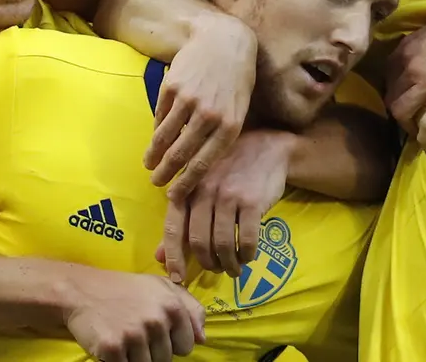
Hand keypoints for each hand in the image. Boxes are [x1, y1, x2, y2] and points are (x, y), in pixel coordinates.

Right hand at [65, 269, 205, 361]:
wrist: (82, 291)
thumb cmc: (126, 289)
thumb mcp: (162, 287)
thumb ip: (190, 308)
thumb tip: (202, 338)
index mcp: (172, 306)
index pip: (187, 345)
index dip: (172, 341)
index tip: (157, 331)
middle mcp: (156, 320)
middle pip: (167, 359)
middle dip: (154, 350)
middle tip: (137, 332)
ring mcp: (134, 336)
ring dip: (136, 357)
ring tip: (126, 336)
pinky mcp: (112, 349)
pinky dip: (119, 361)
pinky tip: (114, 344)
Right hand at [147, 15, 256, 201]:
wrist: (223, 40)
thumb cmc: (236, 80)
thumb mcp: (239, 109)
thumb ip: (222, 136)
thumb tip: (200, 165)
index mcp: (230, 126)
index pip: (203, 164)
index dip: (186, 184)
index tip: (174, 196)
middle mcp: (209, 115)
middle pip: (180, 155)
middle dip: (165, 173)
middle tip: (155, 183)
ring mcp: (188, 100)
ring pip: (165, 137)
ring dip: (154, 155)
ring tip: (149, 164)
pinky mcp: (172, 87)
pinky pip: (160, 115)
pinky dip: (157, 129)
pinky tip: (155, 138)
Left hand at [157, 129, 293, 281]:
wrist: (267, 147)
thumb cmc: (229, 168)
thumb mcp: (201, 187)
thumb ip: (181, 220)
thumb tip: (158, 257)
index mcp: (187, 187)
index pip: (173, 228)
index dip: (173, 257)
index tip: (177, 279)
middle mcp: (204, 190)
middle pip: (198, 241)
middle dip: (207, 263)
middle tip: (215, 269)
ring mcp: (228, 195)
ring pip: (222, 244)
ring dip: (227, 263)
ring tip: (232, 268)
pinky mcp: (252, 201)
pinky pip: (246, 240)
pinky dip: (246, 255)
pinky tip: (247, 256)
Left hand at [385, 8, 425, 152]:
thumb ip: (415, 43)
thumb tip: (410, 53)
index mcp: (407, 50)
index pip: (387, 73)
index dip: (392, 86)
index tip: (400, 93)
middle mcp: (411, 68)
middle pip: (391, 95)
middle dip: (395, 108)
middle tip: (406, 115)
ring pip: (401, 113)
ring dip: (404, 125)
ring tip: (413, 131)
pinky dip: (424, 139)